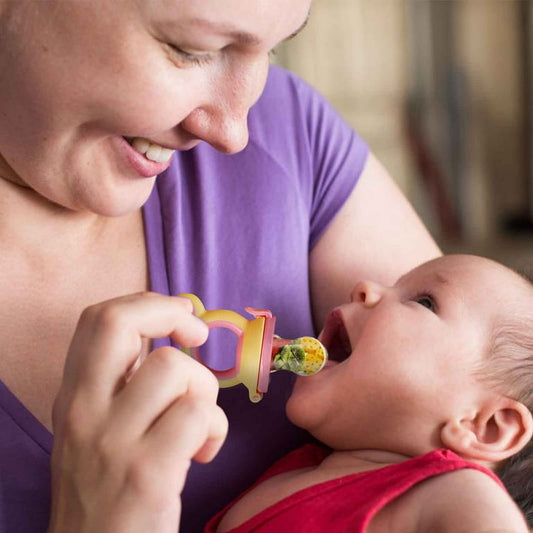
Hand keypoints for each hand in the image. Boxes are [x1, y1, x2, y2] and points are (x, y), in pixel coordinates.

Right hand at [49, 292, 227, 532]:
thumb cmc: (106, 489)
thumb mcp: (96, 427)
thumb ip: (122, 380)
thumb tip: (172, 327)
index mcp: (73, 395)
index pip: (100, 317)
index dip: (149, 303)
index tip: (181, 317)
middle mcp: (83, 411)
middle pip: (120, 322)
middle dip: (170, 314)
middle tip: (196, 337)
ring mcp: (112, 441)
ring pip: (175, 368)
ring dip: (203, 391)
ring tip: (198, 425)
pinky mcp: (147, 473)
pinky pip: (198, 414)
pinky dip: (214, 429)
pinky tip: (201, 454)